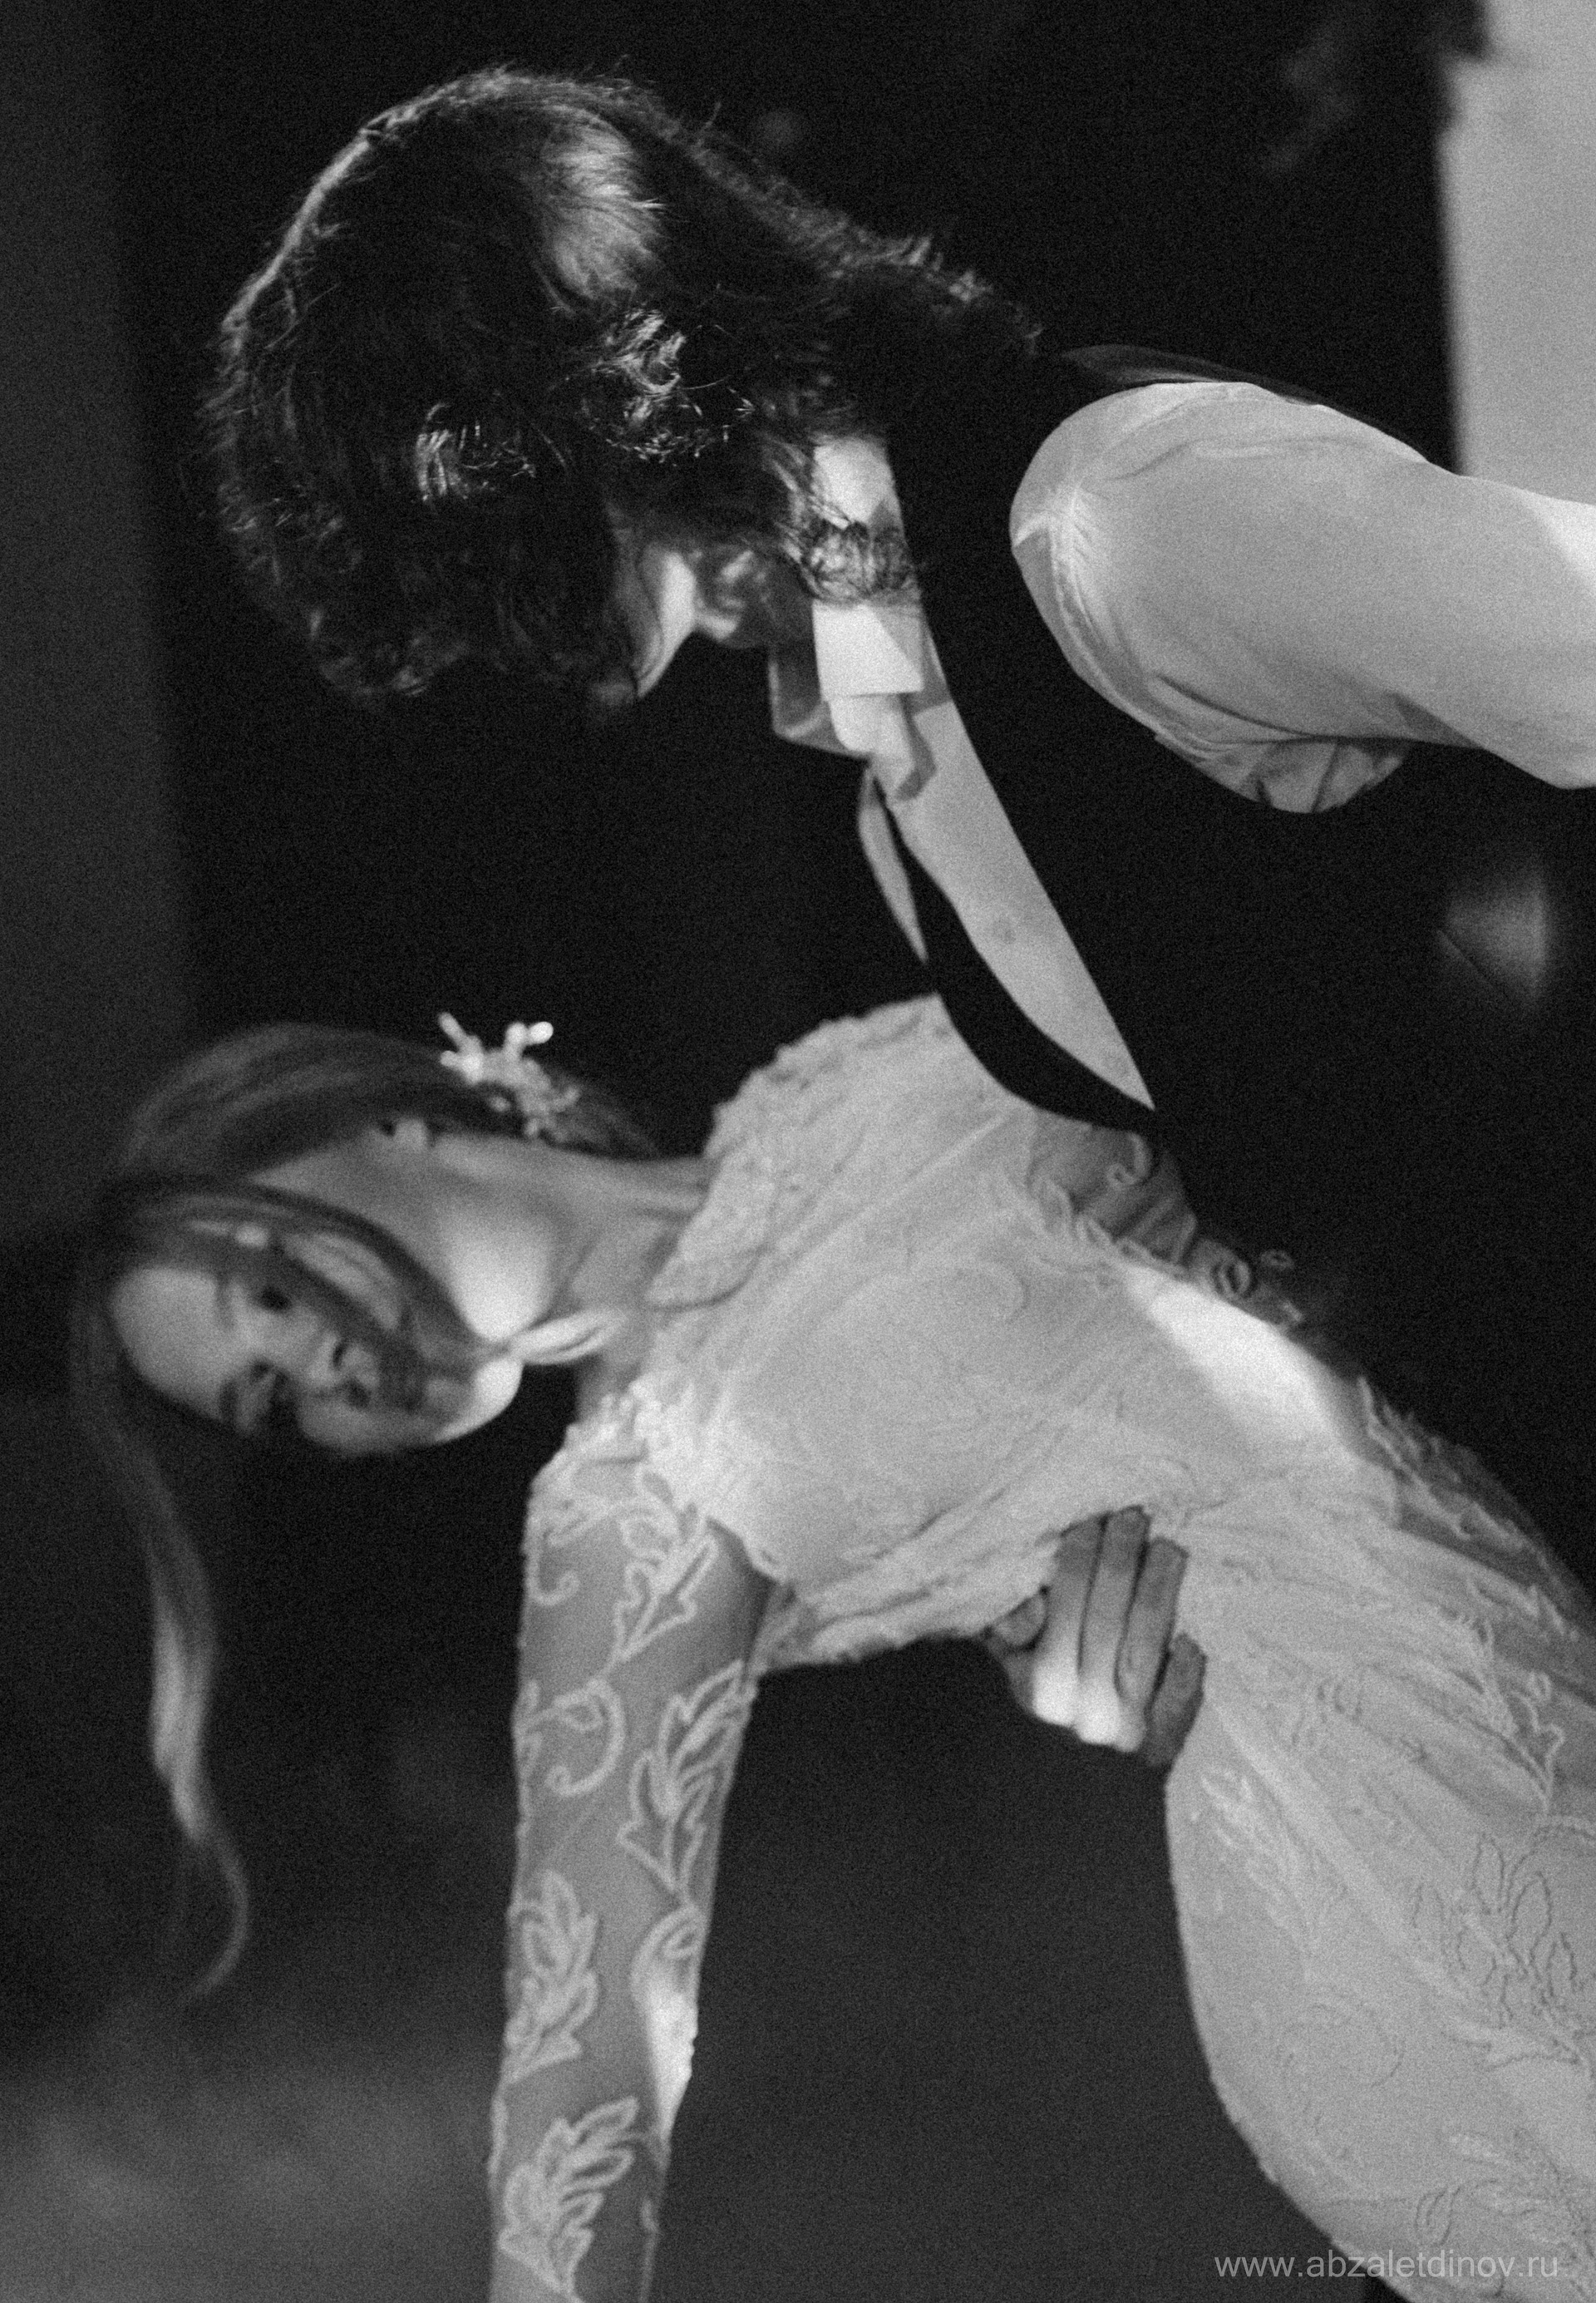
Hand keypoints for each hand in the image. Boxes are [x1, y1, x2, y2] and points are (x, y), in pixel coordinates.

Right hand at [982, 1508, 1205, 1766]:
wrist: (1079, 1782)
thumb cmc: (1050, 1688)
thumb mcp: (1014, 1657)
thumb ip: (1009, 1626)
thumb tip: (1034, 1605)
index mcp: (1040, 1685)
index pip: (1061, 1613)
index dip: (1075, 1566)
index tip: (1089, 1525)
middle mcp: (1080, 1710)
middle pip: (1105, 1623)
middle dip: (1119, 1565)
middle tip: (1133, 1519)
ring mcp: (1123, 1730)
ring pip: (1142, 1651)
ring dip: (1157, 1595)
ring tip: (1168, 1550)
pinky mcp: (1160, 1745)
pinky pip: (1174, 1706)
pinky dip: (1184, 1676)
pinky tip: (1192, 1640)